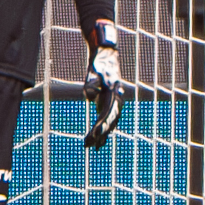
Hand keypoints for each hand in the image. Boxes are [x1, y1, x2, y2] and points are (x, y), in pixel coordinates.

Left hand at [82, 22, 124, 149]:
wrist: (106, 58)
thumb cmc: (99, 66)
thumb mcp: (94, 72)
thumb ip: (92, 83)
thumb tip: (91, 94)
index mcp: (114, 95)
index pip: (108, 114)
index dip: (101, 126)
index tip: (93, 135)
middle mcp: (117, 102)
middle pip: (109, 122)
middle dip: (100, 135)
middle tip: (88, 145)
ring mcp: (114, 104)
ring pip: (110, 124)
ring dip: (101, 136)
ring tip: (91, 147)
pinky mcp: (109, 105)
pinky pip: (108, 122)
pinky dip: (103, 133)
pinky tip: (97, 143)